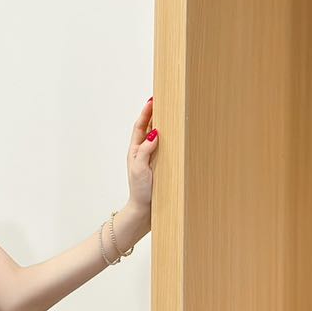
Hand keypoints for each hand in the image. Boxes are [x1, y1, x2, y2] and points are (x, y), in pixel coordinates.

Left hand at [126, 95, 157, 224]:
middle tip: (163, 100)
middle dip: (154, 114)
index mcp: (135, 150)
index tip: (152, 100)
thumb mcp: (140, 169)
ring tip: (170, 112)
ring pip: (156, 137)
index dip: (146, 113)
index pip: (140, 127)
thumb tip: (154, 132)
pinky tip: (177, 135)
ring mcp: (151, 159)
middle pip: (148, 128)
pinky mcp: (159, 166)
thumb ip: (145, 150)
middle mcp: (142, 152)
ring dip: (162, 124)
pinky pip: (164, 148)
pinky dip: (169, 139)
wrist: (144, 210)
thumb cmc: (140, 191)